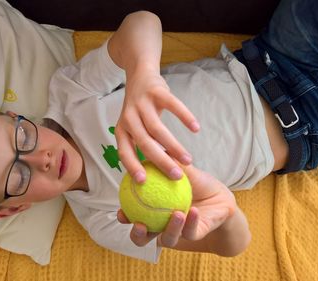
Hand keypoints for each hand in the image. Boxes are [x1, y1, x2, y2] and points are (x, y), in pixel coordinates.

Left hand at [115, 64, 199, 182]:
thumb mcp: (133, 126)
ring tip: (188, 159)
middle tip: (177, 176)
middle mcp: (129, 118)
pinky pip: (173, 105)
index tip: (144, 182)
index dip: (132, 167)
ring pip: (158, 129)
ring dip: (174, 146)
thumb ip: (141, 144)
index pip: (124, 152)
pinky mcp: (157, 91)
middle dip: (161, 162)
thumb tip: (153, 174)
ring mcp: (142, 104)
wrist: (139, 74)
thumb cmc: (140, 109)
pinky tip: (196, 128)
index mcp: (121, 130)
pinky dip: (185, 117)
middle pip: (145, 144)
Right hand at [117, 165, 238, 247]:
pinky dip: (190, 222)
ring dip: (170, 229)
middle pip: (143, 237)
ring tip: (176, 214)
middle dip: (138, 235)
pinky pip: (190, 232)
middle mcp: (161, 225)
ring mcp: (178, 233)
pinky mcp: (195, 235)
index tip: (122, 211)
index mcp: (153, 211)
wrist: (220, 196)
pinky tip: (192, 212)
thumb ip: (166, 163)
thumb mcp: (181, 170)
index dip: (125, 217)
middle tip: (139, 224)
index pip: (134, 216)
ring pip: (167, 239)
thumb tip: (150, 147)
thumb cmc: (197, 182)